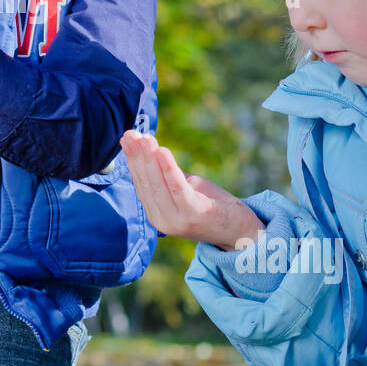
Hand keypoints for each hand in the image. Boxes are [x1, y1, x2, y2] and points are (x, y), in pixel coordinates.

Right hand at [120, 130, 263, 248]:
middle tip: (131, 134)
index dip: (133, 160)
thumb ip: (170, 177)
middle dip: (137, 156)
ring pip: (158, 184)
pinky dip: (168, 168)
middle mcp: (162, 220)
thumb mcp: (187, 189)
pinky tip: (162, 151)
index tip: (127, 138)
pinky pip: (177, 187)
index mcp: (157, 214)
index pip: (140, 183)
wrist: (240, 231)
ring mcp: (176, 220)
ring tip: (144, 139)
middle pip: (146, 182)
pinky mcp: (193, 214)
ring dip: (149, 159)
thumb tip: (153, 151)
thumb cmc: (213, 206)